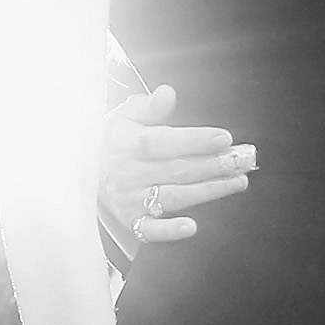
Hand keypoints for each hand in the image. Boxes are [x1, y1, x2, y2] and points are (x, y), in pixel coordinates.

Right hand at [99, 84, 253, 251]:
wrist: (81, 173)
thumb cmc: (114, 141)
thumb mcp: (125, 117)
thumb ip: (149, 106)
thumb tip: (167, 93)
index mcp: (126, 143)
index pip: (161, 141)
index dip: (193, 140)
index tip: (224, 138)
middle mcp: (128, 172)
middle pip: (176, 169)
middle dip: (213, 165)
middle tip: (243, 160)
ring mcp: (130, 199)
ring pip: (172, 196)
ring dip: (207, 191)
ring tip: (238, 182)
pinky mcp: (131, 221)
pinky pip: (150, 230)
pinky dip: (169, 231)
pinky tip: (191, 226)